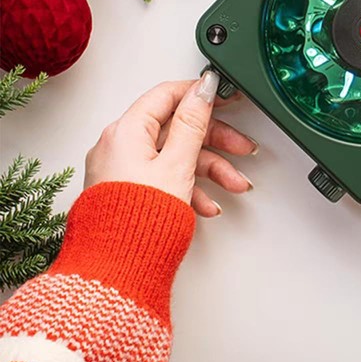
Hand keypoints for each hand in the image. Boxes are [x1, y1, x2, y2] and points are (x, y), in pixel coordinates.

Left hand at [85, 72, 257, 216]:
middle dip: (215, 141)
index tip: (225, 97)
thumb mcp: (177, 164)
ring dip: (210, 169)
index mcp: (126, 131)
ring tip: (235, 184)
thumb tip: (203, 90)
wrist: (117, 272)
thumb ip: (193, 123)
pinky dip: (190, 186)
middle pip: (177, 129)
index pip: (167, 95)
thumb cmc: (138, 219)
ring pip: (176, 156)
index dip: (200, 94)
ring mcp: (123, 169)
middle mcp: (119, 146)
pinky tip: (208, 203)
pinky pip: (165, 177)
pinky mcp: (128, 190)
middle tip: (242, 146)